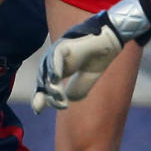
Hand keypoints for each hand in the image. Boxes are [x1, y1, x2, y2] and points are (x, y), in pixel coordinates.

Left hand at [32, 0, 150, 110]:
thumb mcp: (88, 78)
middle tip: (59, 105)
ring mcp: (59, 51)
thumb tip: (66, 99)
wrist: (113, 39)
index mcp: (60, 67)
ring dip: (51, 84)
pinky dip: (54, 67)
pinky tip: (56, 79)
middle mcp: (56, 59)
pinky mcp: (65, 44)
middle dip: (44, 93)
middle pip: (42, 77)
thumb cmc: (100, 55)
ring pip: (46, 68)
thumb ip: (77, 90)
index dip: (41, 96)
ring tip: (58, 96)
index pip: (45, 82)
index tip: (38, 110)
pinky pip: (56, 55)